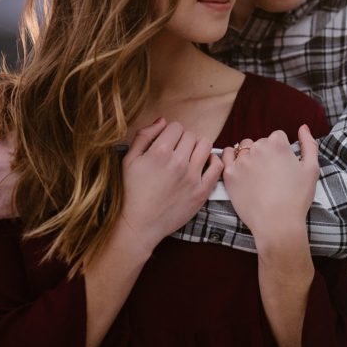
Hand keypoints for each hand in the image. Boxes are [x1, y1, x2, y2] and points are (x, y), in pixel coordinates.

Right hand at [120, 118, 221, 255]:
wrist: (139, 225)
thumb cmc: (132, 192)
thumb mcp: (129, 160)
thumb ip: (144, 136)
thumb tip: (162, 121)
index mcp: (159, 152)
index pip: (176, 127)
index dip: (170, 133)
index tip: (166, 143)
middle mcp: (178, 162)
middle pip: (190, 135)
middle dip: (182, 140)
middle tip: (175, 152)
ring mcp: (192, 177)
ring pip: (205, 145)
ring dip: (197, 147)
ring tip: (189, 157)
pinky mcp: (202, 191)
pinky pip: (217, 165)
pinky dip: (213, 161)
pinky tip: (203, 164)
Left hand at [221, 125, 318, 245]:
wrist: (277, 224)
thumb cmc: (297, 198)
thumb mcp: (311, 169)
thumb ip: (309, 144)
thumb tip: (303, 127)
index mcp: (277, 143)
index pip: (277, 137)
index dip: (281, 150)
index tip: (283, 165)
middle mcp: (257, 147)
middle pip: (260, 142)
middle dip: (265, 153)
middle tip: (270, 174)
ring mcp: (241, 160)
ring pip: (244, 148)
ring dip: (249, 156)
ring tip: (256, 175)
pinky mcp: (229, 174)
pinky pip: (226, 156)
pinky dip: (231, 159)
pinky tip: (239, 170)